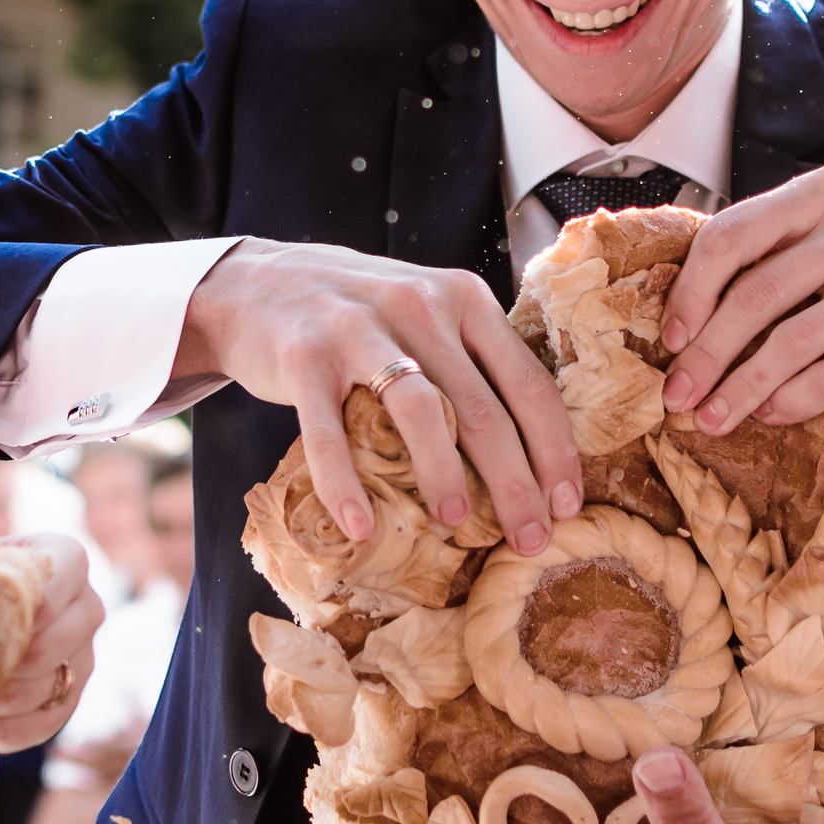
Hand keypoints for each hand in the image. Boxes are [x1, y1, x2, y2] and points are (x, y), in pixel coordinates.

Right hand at [174, 239, 581, 554]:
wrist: (254, 284)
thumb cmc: (356, 312)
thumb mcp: (424, 309)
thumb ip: (471, 354)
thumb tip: (534, 445)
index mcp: (462, 297)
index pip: (528, 381)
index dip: (555, 449)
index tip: (569, 503)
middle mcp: (417, 305)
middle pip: (484, 409)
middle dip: (517, 484)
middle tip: (531, 540)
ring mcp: (357, 329)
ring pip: (422, 414)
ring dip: (446, 479)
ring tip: (458, 525)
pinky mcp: (302, 357)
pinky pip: (329, 433)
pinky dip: (346, 486)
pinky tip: (360, 527)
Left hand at [658, 164, 823, 432]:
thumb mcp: (795, 263)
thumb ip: (744, 268)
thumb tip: (670, 330)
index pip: (735, 235)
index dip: (692, 293)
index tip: (670, 342)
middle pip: (761, 290)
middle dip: (709, 353)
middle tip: (678, 395)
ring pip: (795, 338)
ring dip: (742, 388)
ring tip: (711, 418)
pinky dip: (791, 400)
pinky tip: (767, 415)